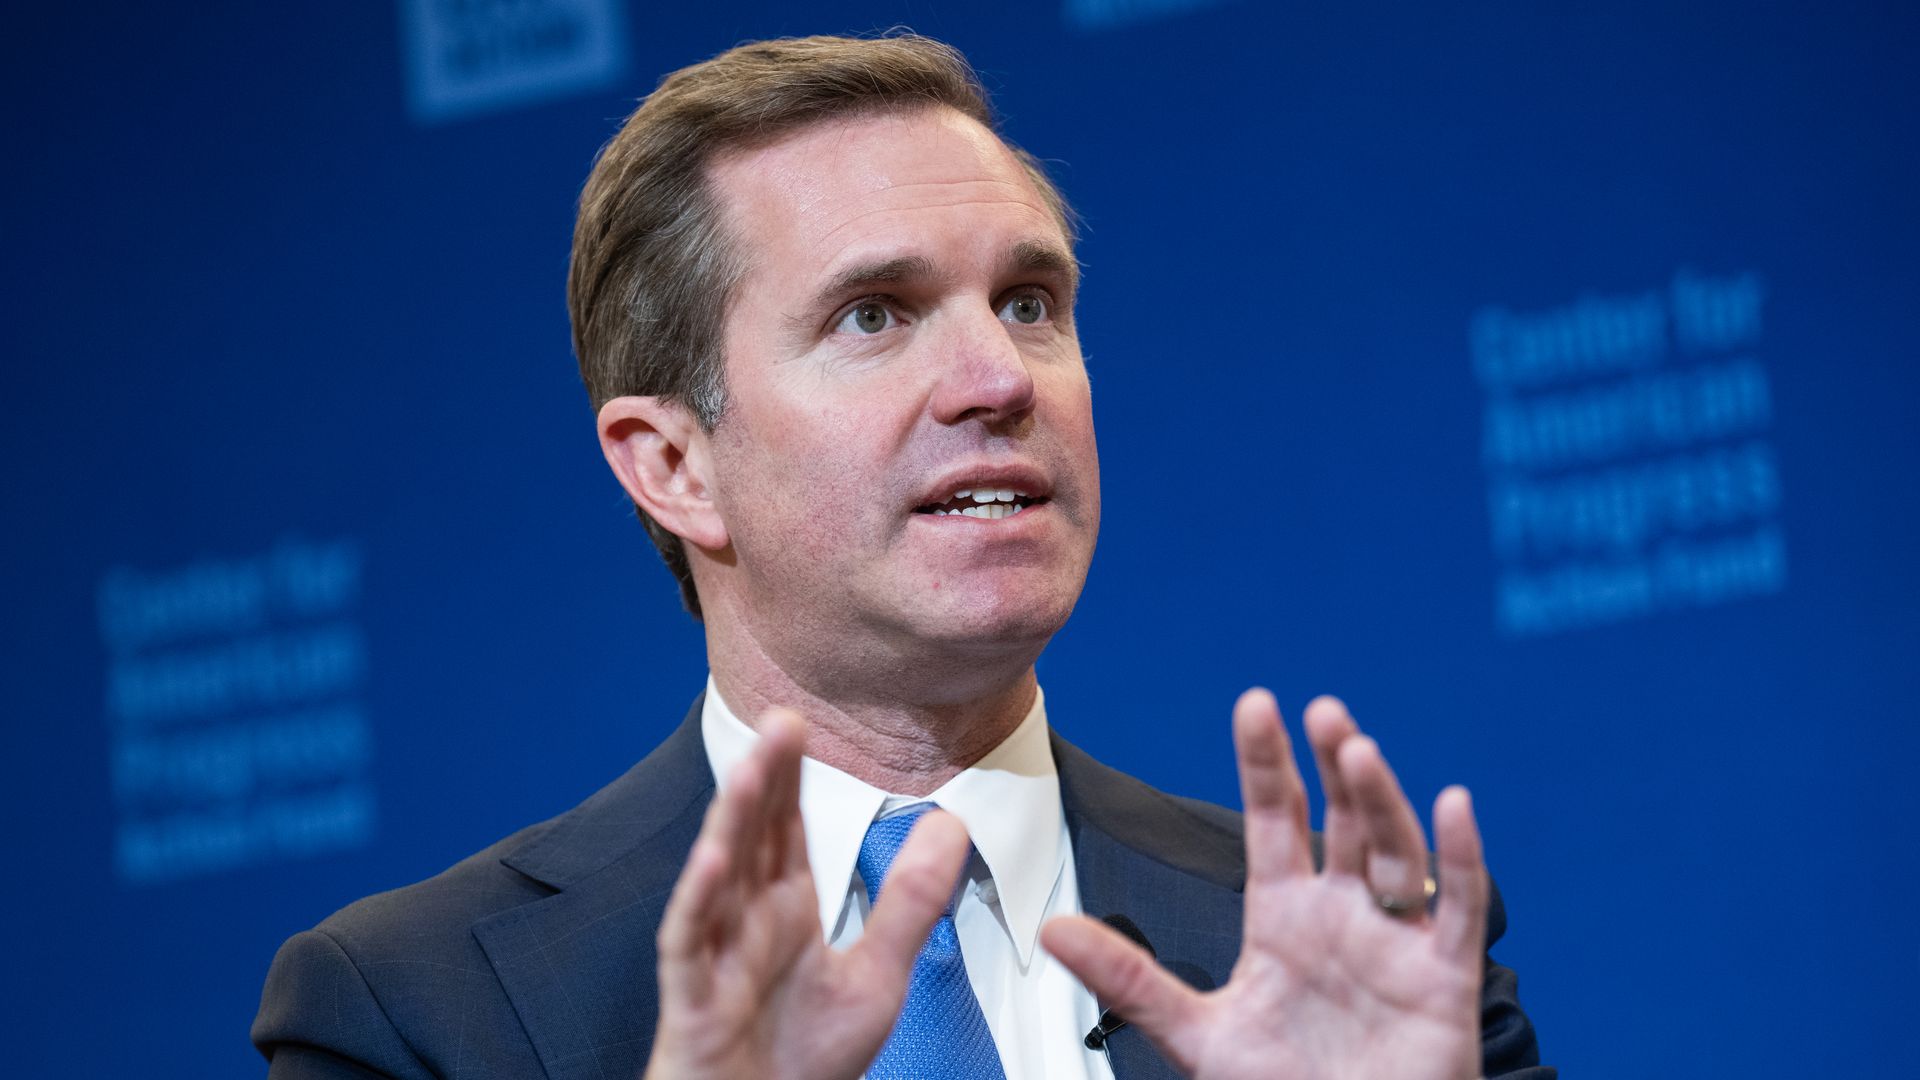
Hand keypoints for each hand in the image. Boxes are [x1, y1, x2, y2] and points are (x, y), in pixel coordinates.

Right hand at [645, 709, 970, 1079]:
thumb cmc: (802, 1062)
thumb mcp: (876, 976)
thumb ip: (910, 902)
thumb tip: (950, 827)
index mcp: (786, 910)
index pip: (785, 829)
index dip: (790, 777)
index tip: (801, 723)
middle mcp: (746, 922)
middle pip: (751, 836)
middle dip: (763, 778)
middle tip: (780, 720)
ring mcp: (714, 956)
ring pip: (718, 877)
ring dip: (729, 823)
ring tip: (747, 769)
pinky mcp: (692, 999)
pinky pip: (689, 944)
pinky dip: (698, 902)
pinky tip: (714, 860)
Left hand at [1042, 690, 1488, 1079]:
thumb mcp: (1195, 1034)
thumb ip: (1128, 978)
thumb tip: (1051, 930)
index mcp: (1284, 915)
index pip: (1275, 821)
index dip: (1267, 764)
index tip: (1255, 704)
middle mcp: (1343, 914)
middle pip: (1342, 821)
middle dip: (1332, 764)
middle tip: (1320, 710)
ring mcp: (1396, 942)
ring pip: (1397, 852)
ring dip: (1381, 800)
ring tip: (1356, 749)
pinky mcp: (1443, 980)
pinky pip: (1460, 910)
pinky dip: (1460, 858)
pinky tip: (1454, 805)